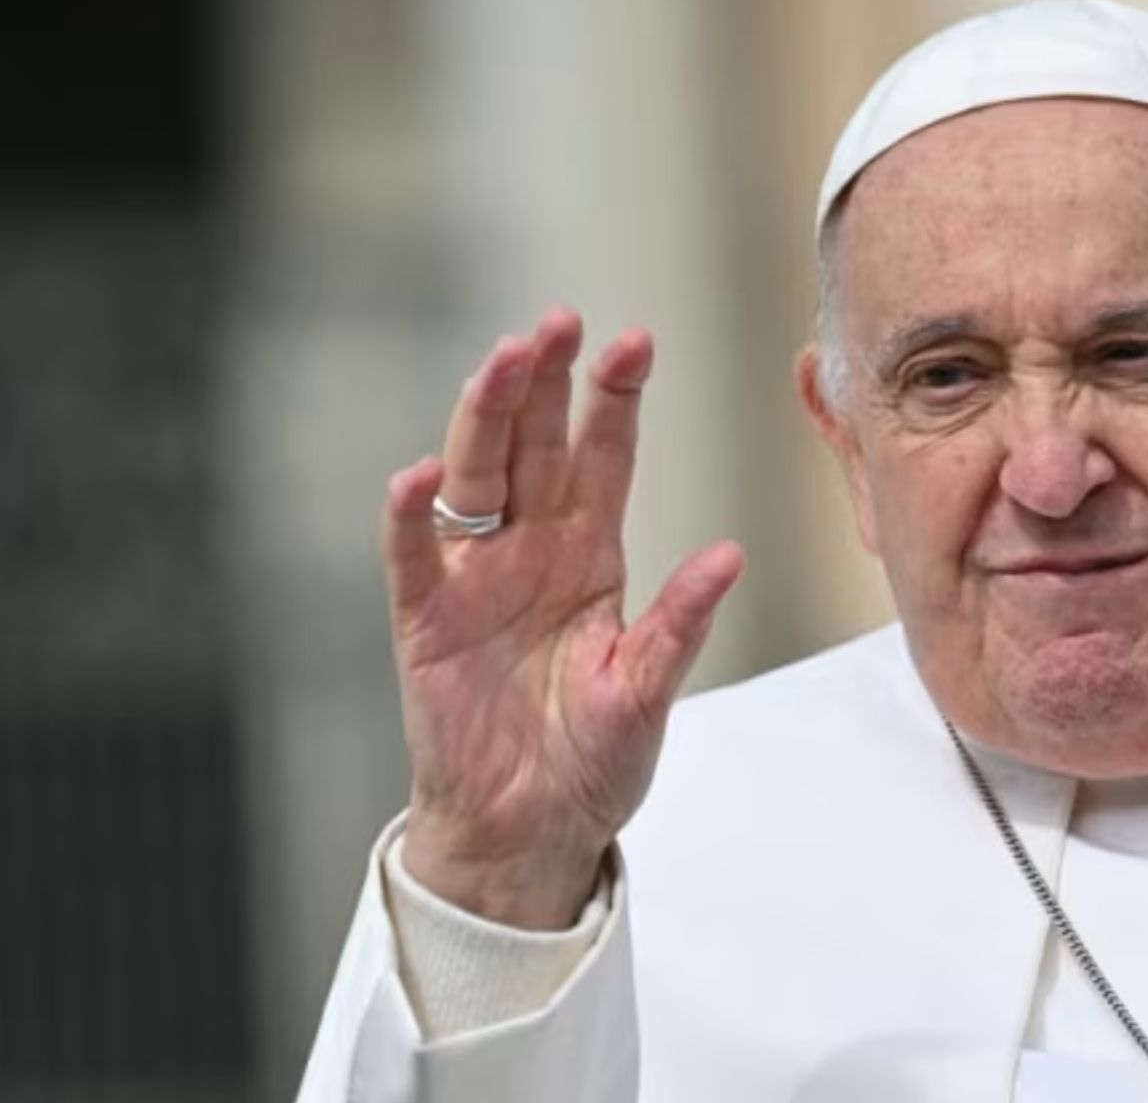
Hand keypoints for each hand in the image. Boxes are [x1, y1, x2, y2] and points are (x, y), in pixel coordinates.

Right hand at [381, 310, 743, 927]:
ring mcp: (474, 578)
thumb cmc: (591, 760)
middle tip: (561, 322)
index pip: (604, 458)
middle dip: (547, 382)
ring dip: (486, 418)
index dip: (615, 401)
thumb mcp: (646, 692)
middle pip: (536, 445)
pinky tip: (419, 477)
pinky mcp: (426, 621)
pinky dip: (411, 517)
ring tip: (504, 362)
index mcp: (590, 555)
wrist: (529, 831)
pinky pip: (413, 557)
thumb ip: (679, 625)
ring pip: (476, 475)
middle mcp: (531, 549)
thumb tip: (729, 556)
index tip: (635, 343)